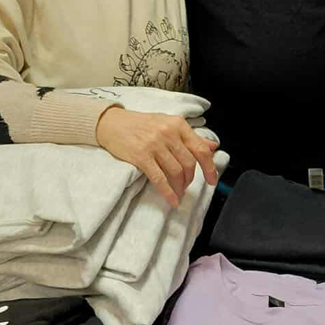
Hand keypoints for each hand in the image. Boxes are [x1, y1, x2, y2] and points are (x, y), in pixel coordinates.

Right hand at [95, 107, 218, 206]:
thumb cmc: (142, 125)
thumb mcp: (169, 124)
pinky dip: (168, 193)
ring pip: (176, 172)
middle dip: (190, 179)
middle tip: (186, 186)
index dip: (209, 168)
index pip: (200, 149)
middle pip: (188, 163)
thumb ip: (191, 137)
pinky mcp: (141, 156)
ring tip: (178, 192)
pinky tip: (172, 200)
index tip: (212, 180)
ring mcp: (155, 144)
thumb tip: (213, 147)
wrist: (112, 123)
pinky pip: (159, 179)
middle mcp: (169, 133)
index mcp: (178, 125)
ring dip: (180, 187)